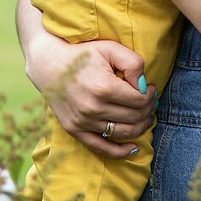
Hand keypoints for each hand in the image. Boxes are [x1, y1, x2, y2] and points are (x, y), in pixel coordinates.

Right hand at [25, 30, 154, 158]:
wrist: (49, 65)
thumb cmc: (82, 54)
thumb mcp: (110, 49)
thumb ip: (133, 63)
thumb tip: (144, 86)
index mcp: (104, 87)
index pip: (140, 100)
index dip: (150, 95)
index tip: (150, 88)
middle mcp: (93, 108)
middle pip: (134, 117)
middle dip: (147, 109)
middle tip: (149, 101)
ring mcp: (83, 122)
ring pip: (123, 133)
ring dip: (140, 126)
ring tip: (144, 117)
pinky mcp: (75, 130)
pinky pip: (101, 148)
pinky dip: (120, 152)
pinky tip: (133, 148)